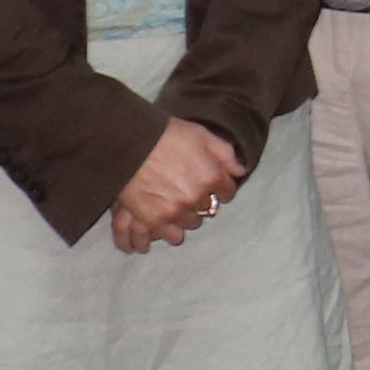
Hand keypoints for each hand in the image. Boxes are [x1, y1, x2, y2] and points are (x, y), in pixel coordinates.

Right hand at [109, 117, 240, 253]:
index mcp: (211, 177)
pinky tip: (166, 220)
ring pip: (190, 222)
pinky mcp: (154, 220)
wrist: (129, 143)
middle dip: (201, 199)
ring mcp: (175, 211)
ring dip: (186, 214)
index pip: (227, 192)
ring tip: (174, 202)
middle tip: (188, 188)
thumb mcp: (201, 135)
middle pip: (208, 208)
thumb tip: (240, 171)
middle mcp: (196, 198)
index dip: (220, 186)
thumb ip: (225, 154)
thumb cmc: (165, 134)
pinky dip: (169, 230)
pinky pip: (170, 235)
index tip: (212, 182)